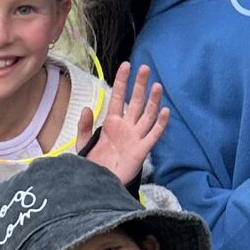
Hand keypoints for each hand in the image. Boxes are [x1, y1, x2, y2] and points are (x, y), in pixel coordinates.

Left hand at [78, 63, 168, 184]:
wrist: (99, 184)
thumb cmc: (93, 164)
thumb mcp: (85, 143)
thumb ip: (85, 126)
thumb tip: (87, 108)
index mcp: (112, 122)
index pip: (119, 97)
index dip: (122, 81)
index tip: (126, 65)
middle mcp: (126, 127)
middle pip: (136, 102)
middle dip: (140, 85)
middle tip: (145, 69)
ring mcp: (136, 137)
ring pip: (147, 115)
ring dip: (153, 101)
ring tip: (157, 86)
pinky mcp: (142, 150)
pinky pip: (153, 135)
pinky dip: (160, 123)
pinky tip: (164, 111)